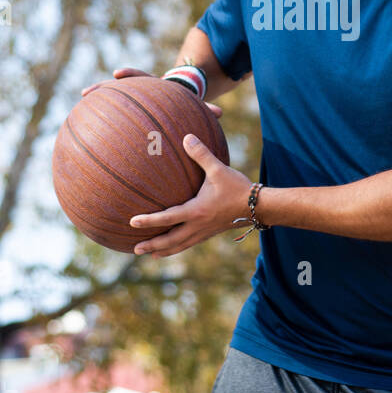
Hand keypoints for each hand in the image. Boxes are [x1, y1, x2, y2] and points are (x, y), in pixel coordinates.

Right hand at [81, 67, 221, 116]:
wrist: (181, 100)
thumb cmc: (187, 105)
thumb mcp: (194, 105)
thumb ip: (205, 108)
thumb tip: (220, 113)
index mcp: (156, 87)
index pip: (142, 77)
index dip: (130, 74)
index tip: (117, 73)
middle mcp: (142, 92)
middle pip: (119, 87)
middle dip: (104, 88)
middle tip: (86, 92)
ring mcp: (135, 100)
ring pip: (114, 98)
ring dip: (99, 99)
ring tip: (81, 102)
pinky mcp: (133, 109)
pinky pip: (117, 114)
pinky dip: (106, 119)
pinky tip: (90, 130)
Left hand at [130, 133, 253, 255]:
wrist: (259, 207)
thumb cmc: (238, 187)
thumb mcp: (219, 169)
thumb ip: (201, 154)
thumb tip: (186, 137)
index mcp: (196, 211)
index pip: (167, 218)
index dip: (149, 220)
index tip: (132, 222)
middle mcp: (198, 225)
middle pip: (170, 240)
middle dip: (152, 245)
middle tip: (135, 249)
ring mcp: (204, 232)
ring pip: (180, 245)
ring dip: (163, 251)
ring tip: (150, 255)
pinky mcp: (210, 233)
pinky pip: (189, 244)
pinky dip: (177, 248)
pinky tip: (173, 247)